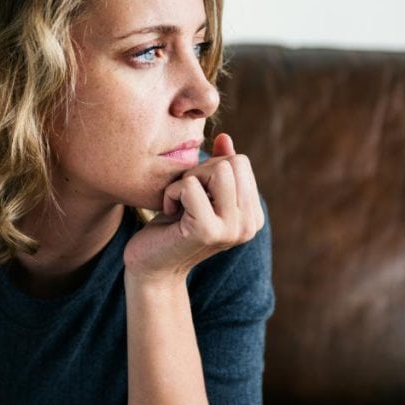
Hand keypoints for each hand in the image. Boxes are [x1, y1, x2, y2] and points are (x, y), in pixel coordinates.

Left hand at [123, 133, 263, 282]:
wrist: (151, 266)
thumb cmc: (173, 226)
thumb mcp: (200, 192)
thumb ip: (218, 166)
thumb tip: (224, 137)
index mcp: (253, 215)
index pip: (241, 162)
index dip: (211, 168)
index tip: (196, 194)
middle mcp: (249, 225)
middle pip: (233, 162)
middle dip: (201, 170)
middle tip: (185, 197)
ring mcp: (231, 229)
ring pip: (219, 169)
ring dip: (189, 179)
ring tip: (180, 202)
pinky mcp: (208, 231)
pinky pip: (191, 186)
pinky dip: (172, 192)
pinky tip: (169, 212)